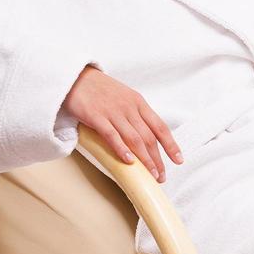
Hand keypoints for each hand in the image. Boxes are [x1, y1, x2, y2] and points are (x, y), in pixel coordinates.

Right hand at [61, 65, 182, 182]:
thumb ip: (135, 114)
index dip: (171, 145)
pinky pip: (112, 135)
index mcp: (139, 103)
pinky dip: (121, 149)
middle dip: (158, 159)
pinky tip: (129, 162)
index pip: (160, 127)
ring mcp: (113, 112)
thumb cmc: (100, 89)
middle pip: (149, 137)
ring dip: (145, 159)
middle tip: (161, 176)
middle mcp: (129, 108)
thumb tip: (147, 135)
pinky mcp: (96, 117)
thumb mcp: (124, 97)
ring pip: (134, 139)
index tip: (178, 160)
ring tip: (151, 175)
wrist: (75, 77)